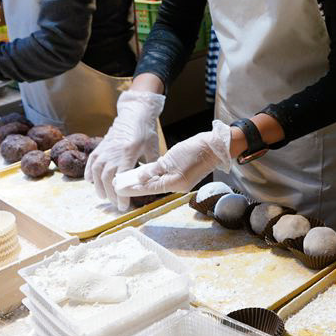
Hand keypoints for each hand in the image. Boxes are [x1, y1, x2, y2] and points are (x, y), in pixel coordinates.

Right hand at [85, 90, 165, 205]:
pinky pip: (91, 161)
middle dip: (111, 194)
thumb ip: (152, 165)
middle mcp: (113, 152)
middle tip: (116, 205)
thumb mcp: (152, 148)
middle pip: (107, 178)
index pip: (122, 178)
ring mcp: (105, 149)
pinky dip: (89, 173)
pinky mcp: (100, 146)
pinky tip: (91, 182)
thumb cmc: (145, 131)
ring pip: (96, 171)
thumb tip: (153, 181)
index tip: (124, 205)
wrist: (134, 113)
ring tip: (103, 197)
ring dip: (98, 186)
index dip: (121, 194)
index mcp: (128, 153)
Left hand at [113, 120, 230, 197]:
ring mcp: (181, 182)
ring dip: (144, 182)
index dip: (133, 188)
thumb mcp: (171, 158)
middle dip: (136, 186)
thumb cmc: (195, 150)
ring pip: (158, 183)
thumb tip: (141, 177)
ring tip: (128, 179)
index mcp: (174, 183)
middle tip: (119, 184)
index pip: (149, 188)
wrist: (215, 147)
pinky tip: (144, 174)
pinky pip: (165, 179)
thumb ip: (155, 168)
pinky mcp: (183, 176)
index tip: (119, 189)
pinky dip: (154, 177)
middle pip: (152, 188)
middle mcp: (177, 186)